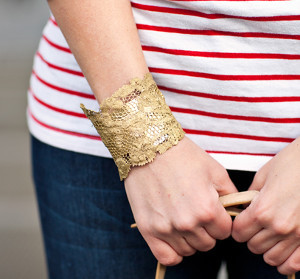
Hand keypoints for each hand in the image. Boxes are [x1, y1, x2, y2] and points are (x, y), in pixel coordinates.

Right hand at [124, 136, 236, 265]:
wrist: (150, 147)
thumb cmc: (182, 156)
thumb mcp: (214, 170)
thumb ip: (230, 195)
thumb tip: (236, 210)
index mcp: (208, 209)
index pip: (225, 232)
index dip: (221, 221)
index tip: (213, 212)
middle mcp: (188, 223)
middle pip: (208, 243)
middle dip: (207, 230)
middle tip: (197, 213)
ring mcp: (166, 228)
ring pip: (189, 250)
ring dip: (190, 239)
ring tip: (183, 219)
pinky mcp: (148, 229)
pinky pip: (166, 256)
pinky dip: (173, 252)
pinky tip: (174, 238)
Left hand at [232, 137, 299, 274]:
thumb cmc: (293, 163)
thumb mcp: (264, 176)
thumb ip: (251, 195)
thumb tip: (245, 206)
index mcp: (262, 209)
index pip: (238, 233)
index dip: (237, 227)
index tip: (241, 222)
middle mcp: (278, 226)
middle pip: (253, 246)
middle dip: (251, 237)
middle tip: (256, 227)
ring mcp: (298, 235)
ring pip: (271, 258)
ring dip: (267, 249)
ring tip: (270, 236)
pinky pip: (295, 264)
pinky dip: (286, 261)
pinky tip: (284, 250)